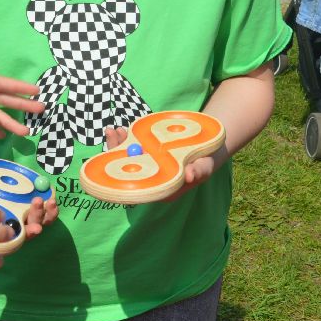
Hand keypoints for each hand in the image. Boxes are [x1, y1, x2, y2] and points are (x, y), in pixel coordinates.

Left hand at [98, 126, 224, 203]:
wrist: (207, 151)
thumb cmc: (206, 162)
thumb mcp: (205, 166)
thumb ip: (198, 171)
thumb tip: (189, 176)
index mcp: (163, 190)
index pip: (141, 186)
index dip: (127, 175)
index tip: (118, 160)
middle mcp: (152, 182)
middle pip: (128, 172)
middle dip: (117, 155)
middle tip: (113, 136)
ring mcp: (148, 169)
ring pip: (128, 161)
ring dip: (118, 146)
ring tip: (114, 130)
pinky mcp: (147, 158)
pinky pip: (132, 151)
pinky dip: (126, 141)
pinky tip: (120, 130)